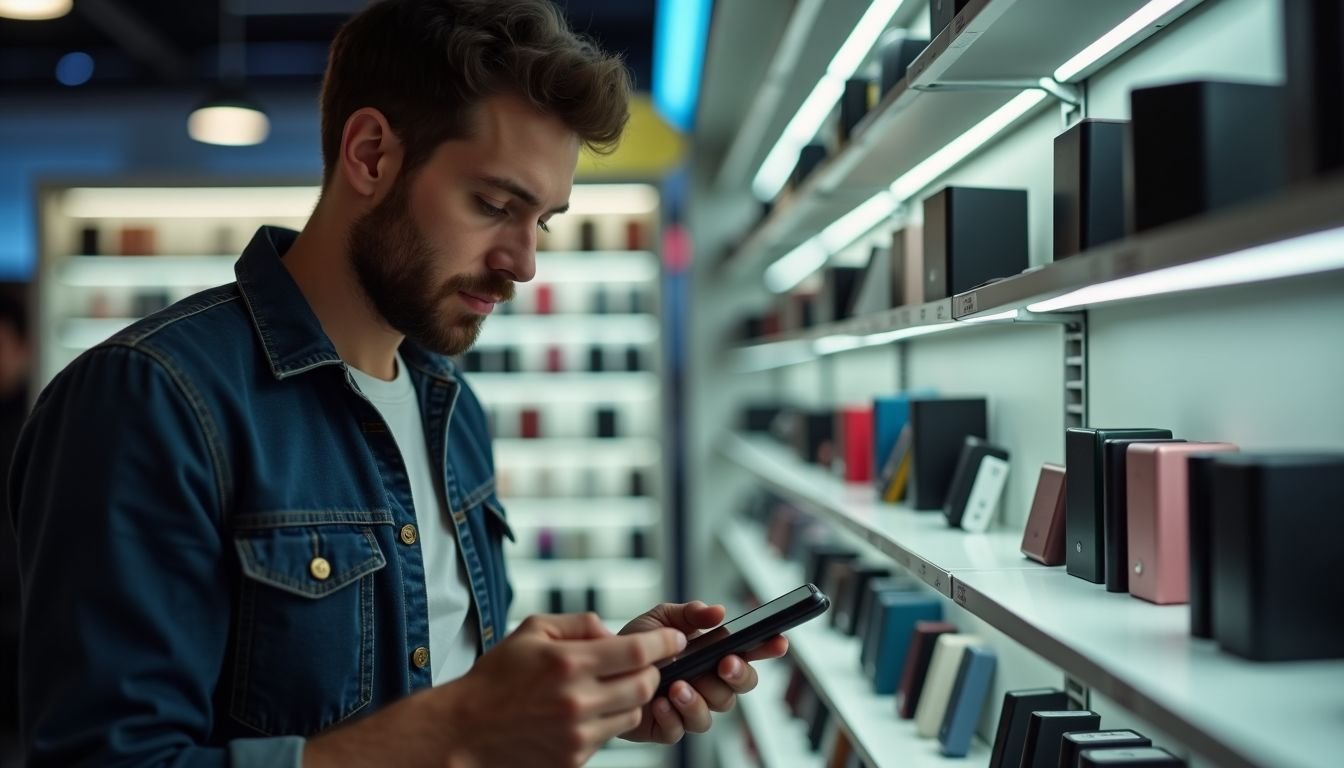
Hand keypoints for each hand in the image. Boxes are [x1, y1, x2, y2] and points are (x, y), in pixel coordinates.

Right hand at [445, 612, 685, 766]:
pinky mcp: (575, 757)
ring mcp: (578, 734)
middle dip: (653, 670)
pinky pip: (611, 734)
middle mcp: (577, 700)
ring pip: (634, 712)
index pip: (638, 652)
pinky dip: (609, 719)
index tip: (676, 639)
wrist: (466, 731)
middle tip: (644, 662)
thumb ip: (579, 623)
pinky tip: (589, 709)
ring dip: (633, 697)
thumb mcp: (533, 630)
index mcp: (569, 663)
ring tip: (611, 686)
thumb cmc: (497, 677)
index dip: (665, 643)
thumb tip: (613, 631)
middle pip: (645, 684)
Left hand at [617, 601, 788, 743]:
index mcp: (711, 655)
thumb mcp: (661, 620)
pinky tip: (659, 702)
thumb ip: (690, 614)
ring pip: (714, 712)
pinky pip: (681, 730)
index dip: (767, 648)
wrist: (602, 670)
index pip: (748, 653)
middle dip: (738, 675)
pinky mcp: (669, 728)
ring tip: (677, 686)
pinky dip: (672, 716)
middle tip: (725, 664)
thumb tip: (717, 612)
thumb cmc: (635, 645)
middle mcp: (708, 683)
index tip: (779, 641)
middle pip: (741, 687)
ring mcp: (691, 707)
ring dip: (698, 699)